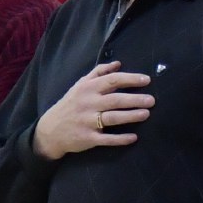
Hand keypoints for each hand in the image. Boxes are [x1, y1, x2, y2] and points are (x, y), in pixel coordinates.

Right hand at [32, 62, 153, 160]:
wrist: (50, 130)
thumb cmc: (70, 105)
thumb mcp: (80, 85)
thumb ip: (98, 73)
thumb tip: (118, 63)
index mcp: (88, 89)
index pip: (112, 80)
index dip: (130, 79)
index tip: (147, 80)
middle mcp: (88, 104)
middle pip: (115, 100)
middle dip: (135, 99)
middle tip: (152, 100)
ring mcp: (88, 122)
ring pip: (113, 118)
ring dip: (130, 116)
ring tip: (146, 114)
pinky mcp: (88, 138)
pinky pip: (107, 139)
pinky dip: (120, 139)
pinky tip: (133, 137)